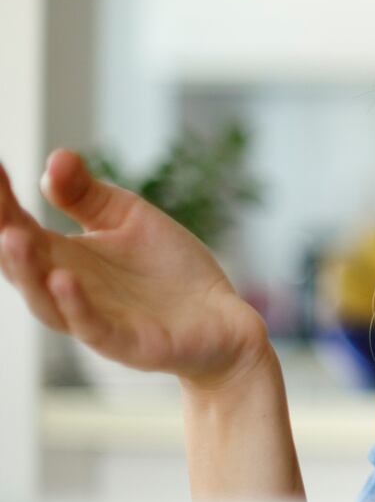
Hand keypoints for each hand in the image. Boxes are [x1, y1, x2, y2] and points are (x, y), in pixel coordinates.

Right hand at [0, 149, 267, 387]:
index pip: (16, 227)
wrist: (224, 319)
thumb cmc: (169, 269)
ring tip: (12, 237)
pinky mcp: (128, 343)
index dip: (2, 201)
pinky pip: (92, 327)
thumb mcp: (128, 218)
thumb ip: (87, 194)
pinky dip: (75, 305)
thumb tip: (56, 158)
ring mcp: (95, 320)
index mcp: (61, 257)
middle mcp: (67, 290)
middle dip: (3, 233)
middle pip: (21, 264)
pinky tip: (63, 278)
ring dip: (26, 270)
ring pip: (45, 302)